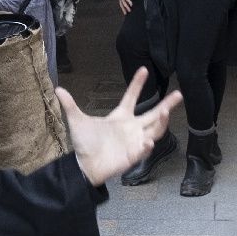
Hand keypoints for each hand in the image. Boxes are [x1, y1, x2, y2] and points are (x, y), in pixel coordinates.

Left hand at [58, 67, 184, 186]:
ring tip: (166, 111)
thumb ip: (70, 105)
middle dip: (167, 104)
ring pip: (155, 130)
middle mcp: (131, 128)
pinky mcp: (133, 156)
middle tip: (179, 94)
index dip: (137, 84)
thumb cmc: (84, 144)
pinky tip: (149, 141)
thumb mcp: (77, 121)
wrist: (83, 166)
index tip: (144, 69)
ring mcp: (134, 142)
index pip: (132, 97)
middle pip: (154, 114)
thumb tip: (57, 89)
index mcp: (120, 117)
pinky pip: (144, 150)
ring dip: (161, 122)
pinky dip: (147, 146)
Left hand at [117, 0, 141, 15]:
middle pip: (121, 3)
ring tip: (129, 10)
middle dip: (124, 8)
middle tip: (126, 13)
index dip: (124, 7)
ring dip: (126, 6)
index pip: (123, 2)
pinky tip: (131, 4)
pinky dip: (128, 1)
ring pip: (123, 1)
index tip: (127, 12)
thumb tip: (135, 2)